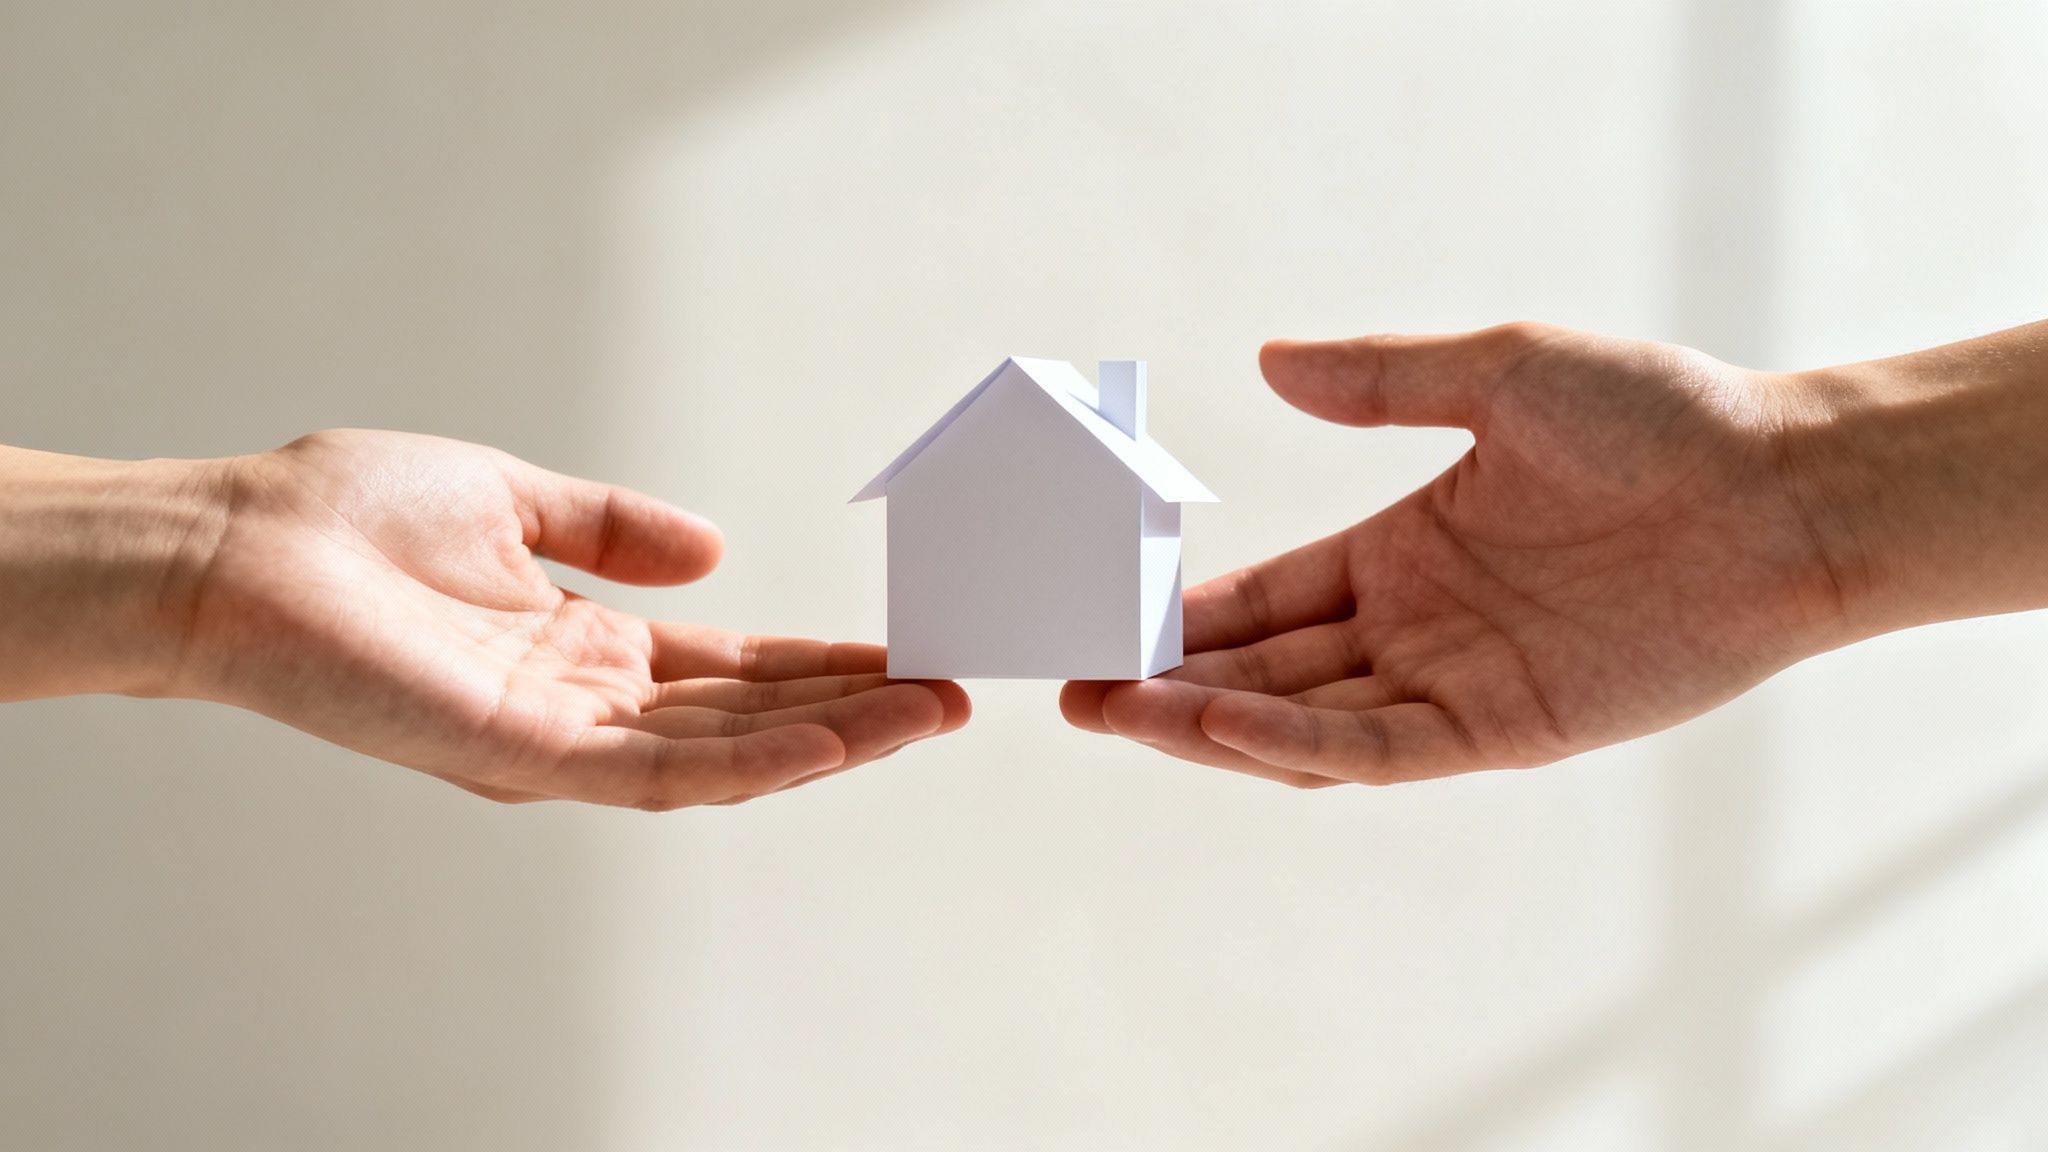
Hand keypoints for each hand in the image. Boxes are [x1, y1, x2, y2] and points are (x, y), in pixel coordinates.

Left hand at [172, 430, 966, 807]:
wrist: (237, 548)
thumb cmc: (343, 519)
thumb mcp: (509, 498)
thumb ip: (613, 527)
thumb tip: (717, 546)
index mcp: (585, 645)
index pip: (732, 667)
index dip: (823, 661)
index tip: (908, 647)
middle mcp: (585, 704)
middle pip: (748, 718)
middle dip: (855, 707)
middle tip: (954, 691)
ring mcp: (558, 738)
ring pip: (724, 759)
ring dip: (833, 739)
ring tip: (928, 714)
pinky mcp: (523, 755)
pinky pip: (659, 775)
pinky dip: (753, 763)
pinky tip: (833, 741)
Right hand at [1061, 323, 1855, 786]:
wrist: (1783, 490)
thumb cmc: (1659, 419)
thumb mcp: (1499, 371)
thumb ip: (1381, 380)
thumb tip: (1264, 363)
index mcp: (1402, 552)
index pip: (1264, 599)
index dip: (1181, 616)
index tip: (1100, 622)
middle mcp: (1415, 628)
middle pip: (1263, 670)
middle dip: (1165, 684)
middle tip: (1071, 686)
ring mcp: (1454, 683)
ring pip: (1301, 721)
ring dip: (1205, 722)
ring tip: (1111, 713)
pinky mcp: (1503, 729)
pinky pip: (1377, 747)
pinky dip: (1294, 743)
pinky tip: (1219, 725)